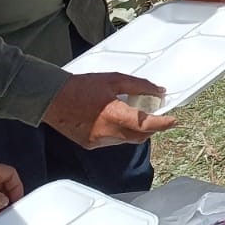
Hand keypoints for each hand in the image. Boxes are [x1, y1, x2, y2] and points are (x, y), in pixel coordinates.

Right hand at [43, 72, 177, 148]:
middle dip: (151, 128)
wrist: (52, 99)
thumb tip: (159, 92)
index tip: (173, 120)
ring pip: (126, 140)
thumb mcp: (114, 80)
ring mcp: (98, 141)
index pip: (146, 125)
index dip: (162, 124)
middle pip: (139, 136)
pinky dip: (119, 132)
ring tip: (132, 114)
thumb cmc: (81, 86)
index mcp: (114, 115)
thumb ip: (139, 86)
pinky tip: (114, 119)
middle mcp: (107, 132)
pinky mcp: (90, 145)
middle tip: (157, 116)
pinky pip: (112, 141)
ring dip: (134, 130)